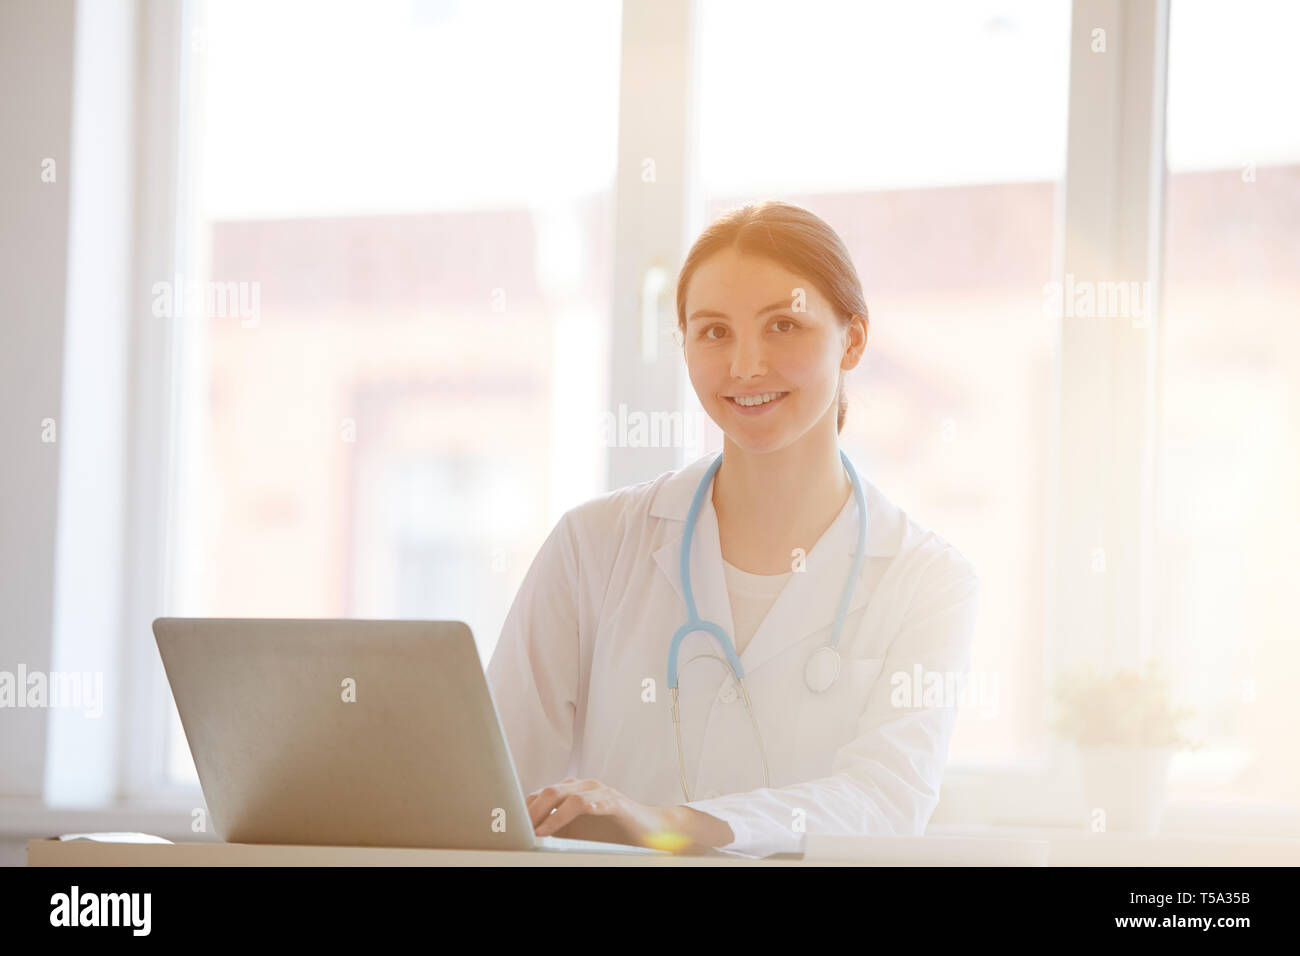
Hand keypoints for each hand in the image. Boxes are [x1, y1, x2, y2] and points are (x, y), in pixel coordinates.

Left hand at [527, 778, 711, 850]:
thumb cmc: (609, 832)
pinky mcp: (614, 801)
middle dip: (530, 812)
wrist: (647, 829)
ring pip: (567, 796)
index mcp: (570, 791)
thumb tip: (525, 837)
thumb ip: (554, 829)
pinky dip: (575, 813)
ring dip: (549, 816)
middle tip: (518, 831)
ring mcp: (599, 791)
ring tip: (537, 833)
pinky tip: (563, 824)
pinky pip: (592, 803)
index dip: (523, 810)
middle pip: (549, 792)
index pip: (540, 795)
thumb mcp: (575, 832)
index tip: (509, 827)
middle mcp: (582, 786)